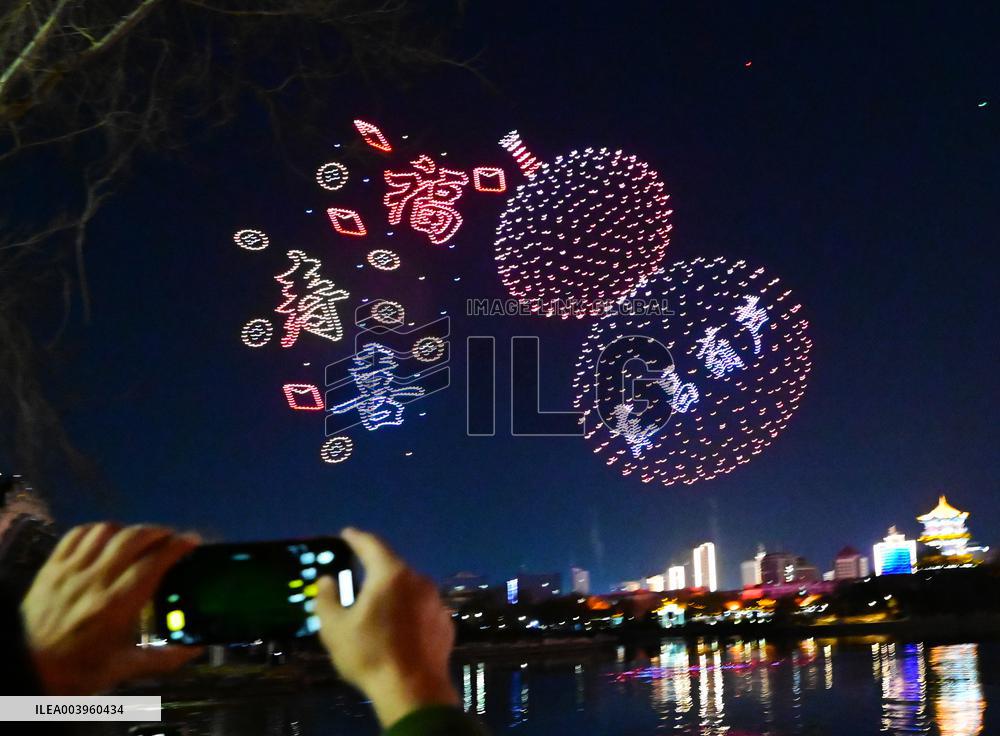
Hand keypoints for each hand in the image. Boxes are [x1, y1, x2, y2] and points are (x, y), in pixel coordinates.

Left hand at [21, 523, 202, 694]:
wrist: (24, 667)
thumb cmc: (77, 669)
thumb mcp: (122, 669)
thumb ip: (162, 659)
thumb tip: (195, 650)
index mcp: (116, 605)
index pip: (153, 563)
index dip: (177, 546)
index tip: (192, 540)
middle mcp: (96, 580)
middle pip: (133, 539)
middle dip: (158, 532)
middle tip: (171, 537)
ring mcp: (71, 570)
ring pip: (107, 531)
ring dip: (129, 529)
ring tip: (140, 537)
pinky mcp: (52, 566)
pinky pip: (78, 534)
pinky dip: (98, 530)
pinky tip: (107, 538)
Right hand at [315, 527, 457, 727]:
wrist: (414, 690)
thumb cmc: (371, 655)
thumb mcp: (335, 628)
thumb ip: (327, 598)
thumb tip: (327, 580)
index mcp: (391, 574)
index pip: (372, 545)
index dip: (357, 538)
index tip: (347, 533)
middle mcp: (418, 580)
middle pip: (392, 567)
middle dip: (374, 570)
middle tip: (358, 577)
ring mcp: (436, 601)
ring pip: (409, 588)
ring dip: (393, 593)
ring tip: (378, 609)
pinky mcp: (445, 621)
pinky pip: (422, 608)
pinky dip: (409, 612)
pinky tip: (399, 629)